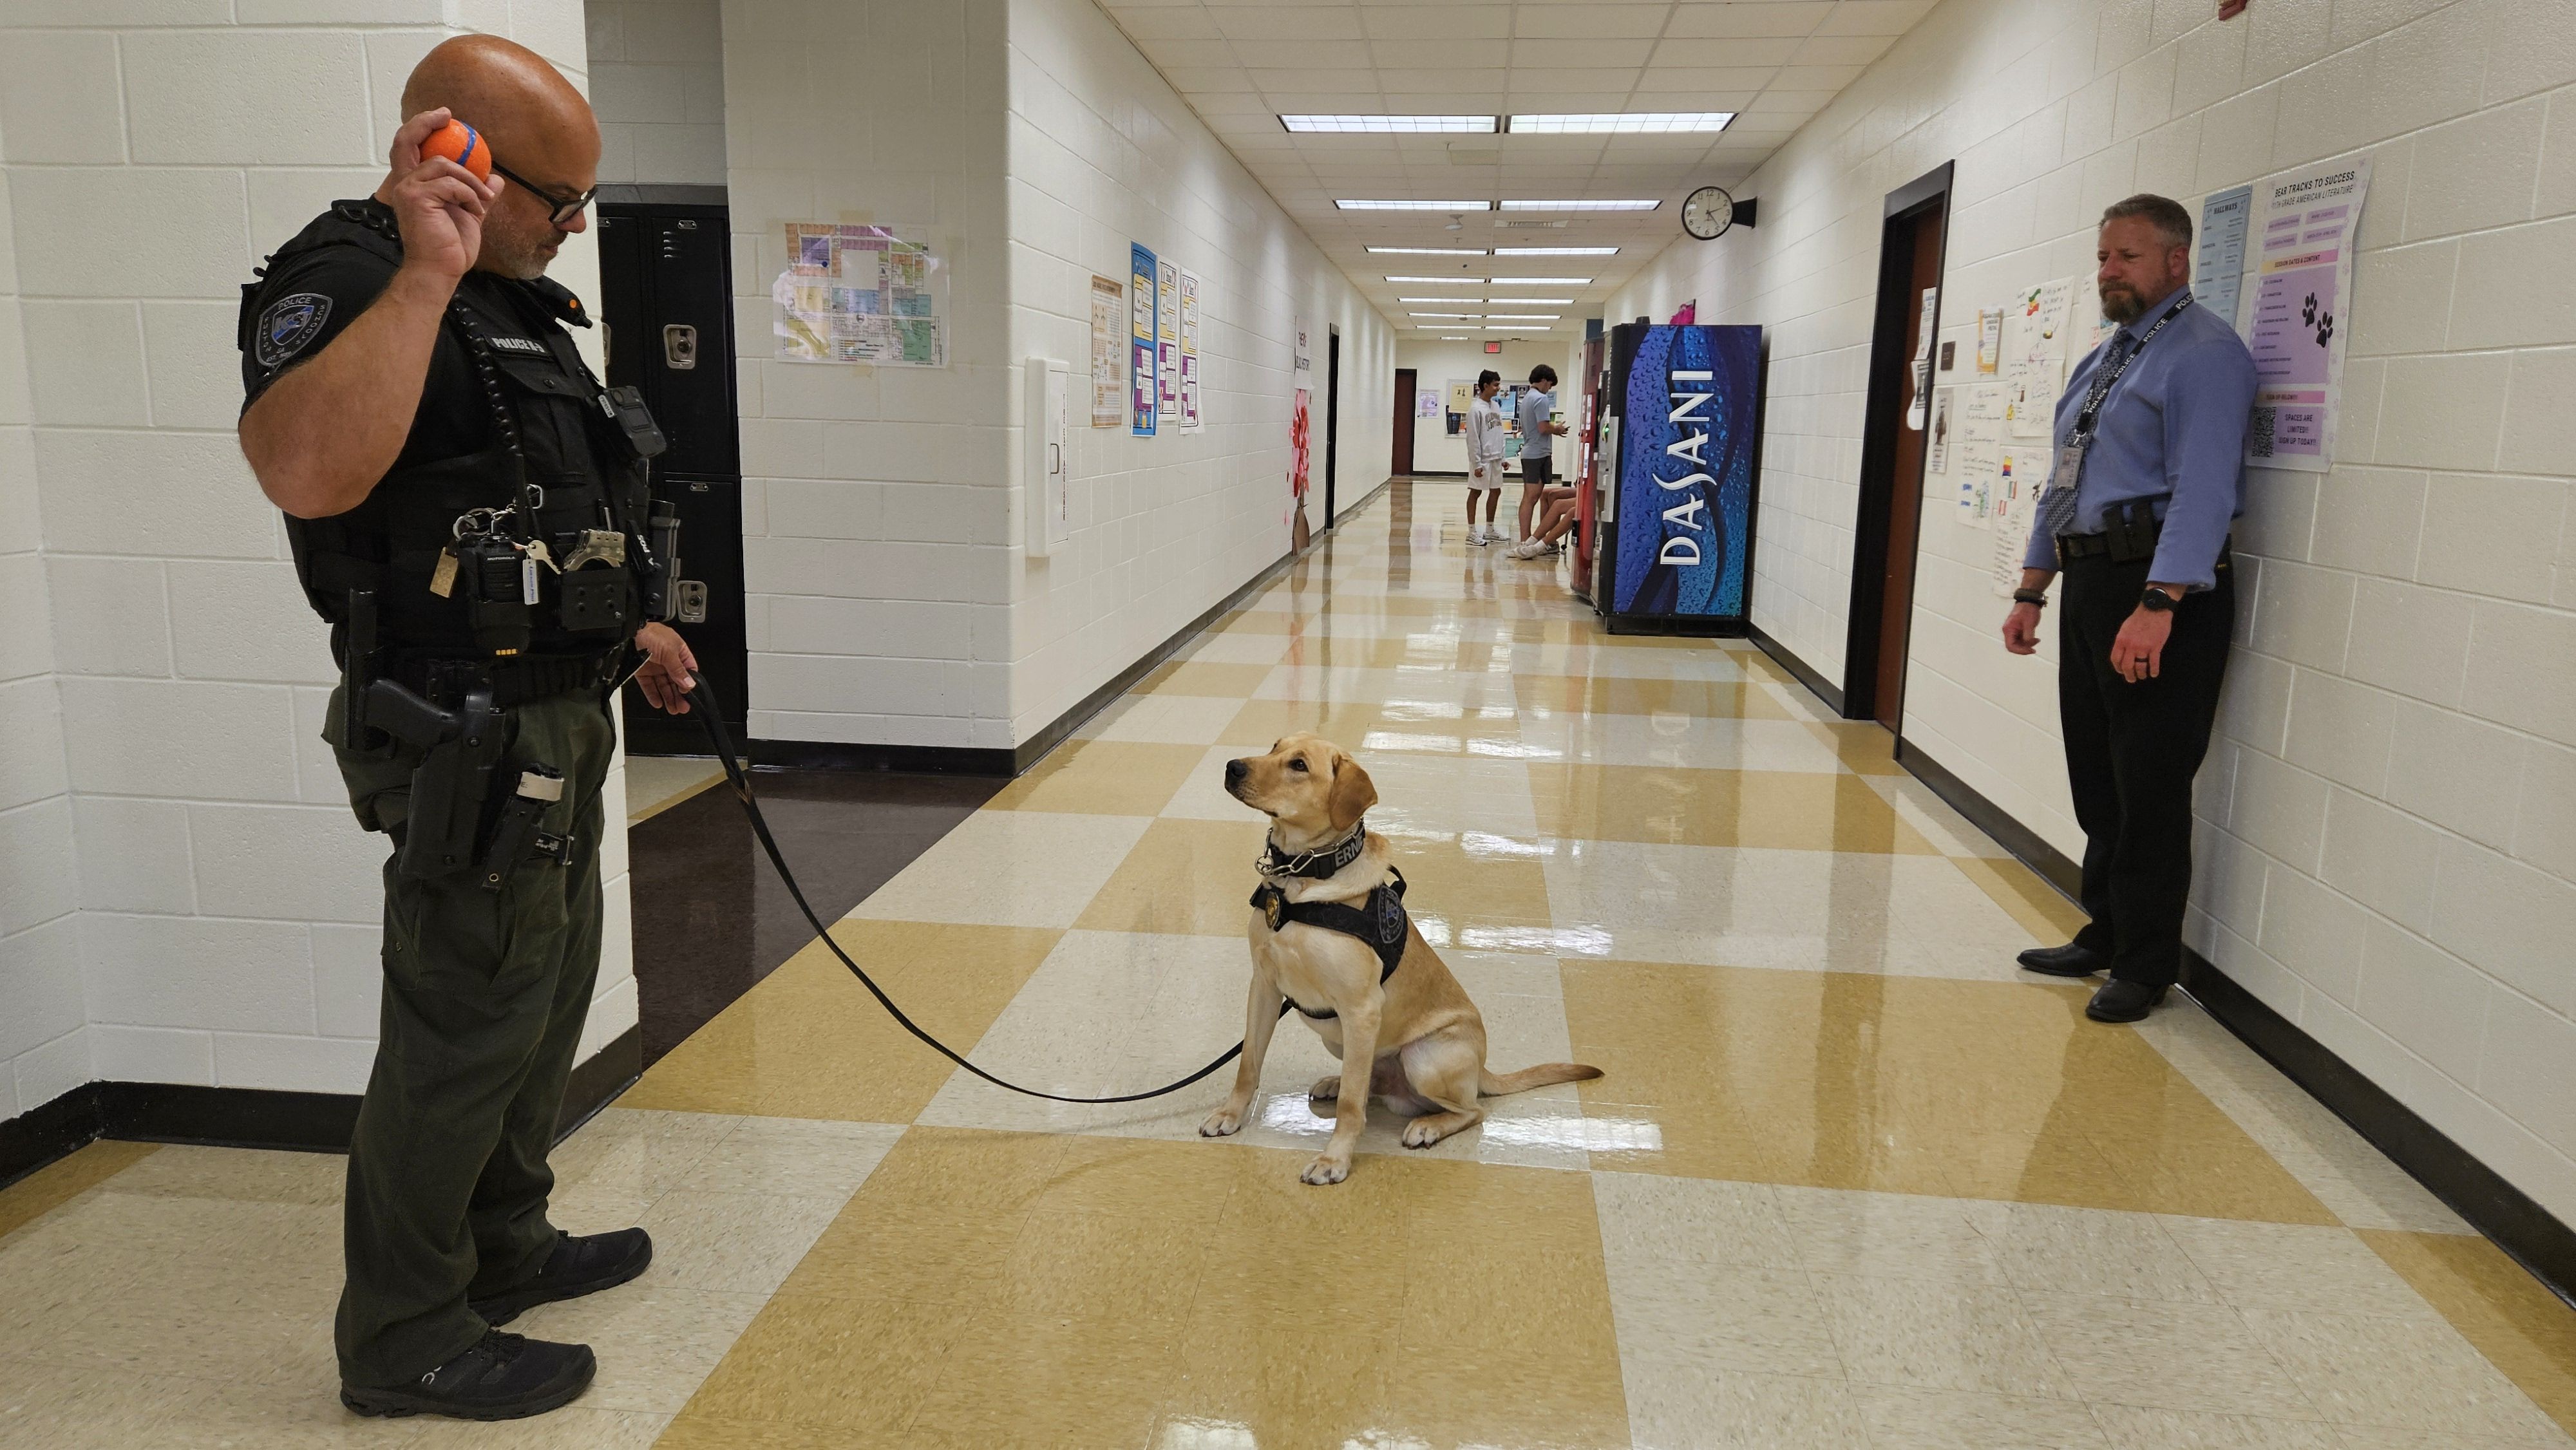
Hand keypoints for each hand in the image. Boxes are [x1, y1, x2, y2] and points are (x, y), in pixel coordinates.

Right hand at [374, 108, 498, 284]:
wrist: (441, 270)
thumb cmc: (451, 247)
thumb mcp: (470, 214)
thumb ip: (477, 194)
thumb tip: (496, 178)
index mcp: (412, 186)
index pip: (408, 147)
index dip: (422, 127)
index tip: (445, 117)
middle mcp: (403, 184)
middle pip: (407, 140)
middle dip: (426, 122)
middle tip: (449, 116)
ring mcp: (407, 189)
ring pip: (444, 165)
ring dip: (471, 180)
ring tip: (484, 198)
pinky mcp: (416, 198)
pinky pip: (452, 184)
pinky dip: (470, 195)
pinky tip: (476, 210)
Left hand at [631, 621, 698, 713]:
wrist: (627, 634)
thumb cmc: (649, 634)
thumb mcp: (669, 652)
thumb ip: (679, 670)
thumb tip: (689, 683)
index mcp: (678, 650)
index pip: (688, 669)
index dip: (689, 682)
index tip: (689, 693)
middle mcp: (667, 659)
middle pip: (676, 680)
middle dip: (680, 694)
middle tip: (683, 707)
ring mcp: (655, 666)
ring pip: (664, 685)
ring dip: (669, 697)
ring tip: (672, 709)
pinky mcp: (642, 671)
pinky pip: (649, 685)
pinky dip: (653, 695)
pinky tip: (658, 702)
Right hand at [2001, 602, 2043, 653]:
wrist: (2029, 601)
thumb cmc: (2027, 609)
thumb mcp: (2029, 623)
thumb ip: (2028, 635)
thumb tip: (2028, 644)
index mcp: (2008, 629)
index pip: (2011, 646)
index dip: (2020, 651)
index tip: (2030, 650)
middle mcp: (2009, 631)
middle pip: (2014, 646)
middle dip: (2024, 648)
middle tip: (2034, 648)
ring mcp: (2013, 631)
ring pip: (2018, 644)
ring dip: (2027, 645)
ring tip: (2036, 640)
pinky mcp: (2018, 631)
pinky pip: (2021, 640)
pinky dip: (2028, 641)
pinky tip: (2034, 638)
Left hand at [2110, 606, 2172, 681]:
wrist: (2154, 609)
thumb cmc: (2139, 618)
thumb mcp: (2124, 628)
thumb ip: (2122, 641)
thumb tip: (2121, 653)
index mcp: (2121, 640)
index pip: (2115, 659)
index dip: (2118, 668)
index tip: (2121, 672)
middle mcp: (2130, 646)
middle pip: (2127, 666)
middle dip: (2129, 675)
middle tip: (2132, 679)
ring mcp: (2143, 647)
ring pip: (2140, 667)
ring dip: (2141, 674)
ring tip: (2143, 676)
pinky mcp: (2156, 647)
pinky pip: (2153, 663)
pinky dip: (2153, 670)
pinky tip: (2153, 674)